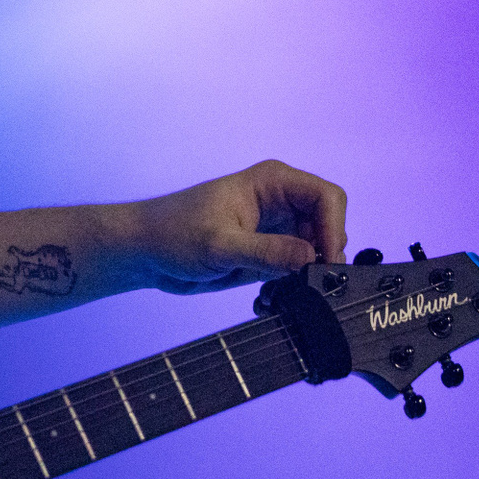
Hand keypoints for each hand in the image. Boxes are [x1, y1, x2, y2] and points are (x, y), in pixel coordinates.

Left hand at [128, 160, 347, 293]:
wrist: (145, 251)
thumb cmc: (172, 234)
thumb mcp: (219, 246)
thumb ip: (267, 252)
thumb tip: (311, 258)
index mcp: (272, 182)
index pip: (327, 197)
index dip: (334, 229)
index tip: (327, 261)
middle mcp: (281, 201)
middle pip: (328, 224)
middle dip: (326, 252)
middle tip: (311, 283)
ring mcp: (276, 227)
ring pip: (316, 248)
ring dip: (310, 271)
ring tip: (288, 291)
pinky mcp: (268, 251)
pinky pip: (297, 267)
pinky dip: (294, 283)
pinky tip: (273, 296)